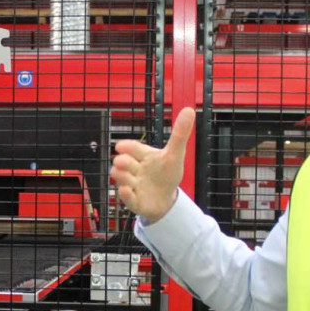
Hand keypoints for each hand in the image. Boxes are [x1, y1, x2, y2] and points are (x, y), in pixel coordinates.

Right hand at [110, 107, 194, 223]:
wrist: (166, 198)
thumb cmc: (167, 173)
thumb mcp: (176, 154)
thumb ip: (180, 134)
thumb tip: (189, 109)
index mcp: (143, 156)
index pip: (133, 148)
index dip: (126, 147)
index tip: (120, 146)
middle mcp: (135, 169)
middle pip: (123, 163)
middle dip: (122, 162)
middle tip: (122, 161)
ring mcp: (132, 184)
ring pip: (122, 180)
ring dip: (123, 177)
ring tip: (129, 178)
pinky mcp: (134, 200)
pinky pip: (127, 198)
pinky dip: (125, 195)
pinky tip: (127, 190)